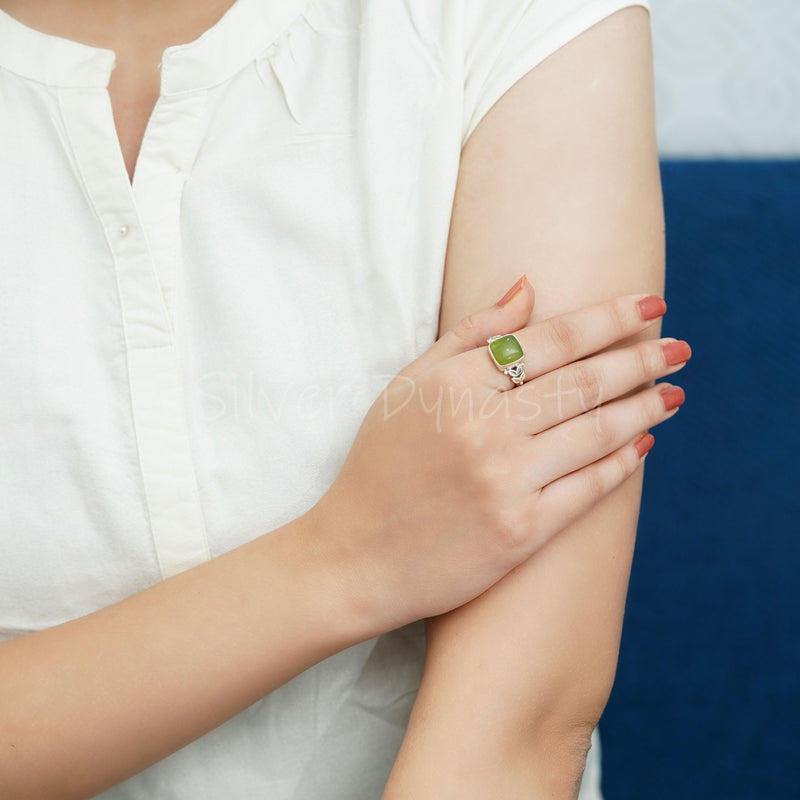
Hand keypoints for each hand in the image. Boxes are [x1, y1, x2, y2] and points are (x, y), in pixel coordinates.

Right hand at [316, 277, 688, 631]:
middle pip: (585, 382)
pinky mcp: (520, 533)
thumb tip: (528, 287)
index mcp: (455, 386)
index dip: (609, 318)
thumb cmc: (379, 464)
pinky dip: (623, 464)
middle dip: (642, 359)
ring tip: (674, 393)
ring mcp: (505, 483)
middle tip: (679, 347)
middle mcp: (484, 430)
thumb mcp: (409, 387)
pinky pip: (588, 489)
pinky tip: (644, 444)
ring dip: (645, 408)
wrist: (357, 555)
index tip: (649, 305)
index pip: (551, 340)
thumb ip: (470, 335)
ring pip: (597, 432)